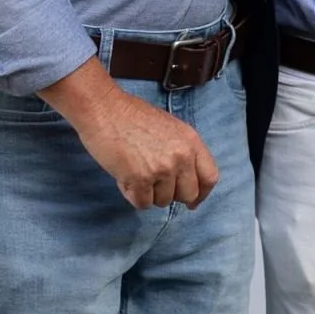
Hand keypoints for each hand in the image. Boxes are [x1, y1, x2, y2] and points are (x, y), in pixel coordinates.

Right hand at [40, 62, 218, 209]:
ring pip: (163, 201)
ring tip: (135, 172)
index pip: (209, 177)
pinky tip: (125, 177)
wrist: (105, 110)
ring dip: (149, 193)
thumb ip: (182, 151)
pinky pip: (142, 203)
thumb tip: (185, 180)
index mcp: (191, 142)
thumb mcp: (170, 128)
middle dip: (172, 195)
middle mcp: (181, 157)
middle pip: (188, 195)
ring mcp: (162, 169)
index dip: (202, 193)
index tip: (193, 201)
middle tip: (156, 186)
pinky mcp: (140, 180)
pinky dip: (132, 195)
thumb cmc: (132, 116)